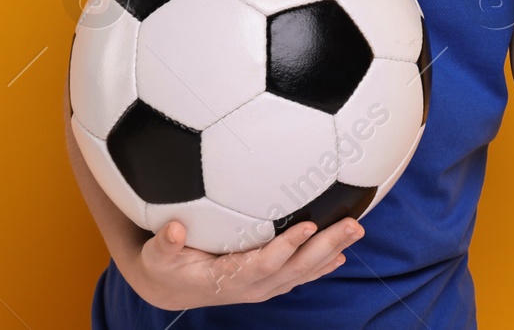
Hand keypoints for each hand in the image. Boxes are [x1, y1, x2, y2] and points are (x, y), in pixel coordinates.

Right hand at [124, 217, 362, 308]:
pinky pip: (300, 275)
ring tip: (356, 230)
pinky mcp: (269, 282)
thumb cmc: (166, 266)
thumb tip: (175, 229)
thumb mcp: (156, 256)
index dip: (286, 246)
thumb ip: (165, 243)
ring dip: (332, 251)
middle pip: (295, 268)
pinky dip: (322, 265)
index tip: (308, 224)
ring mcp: (263, 286)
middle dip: (325, 247)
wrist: (172, 288)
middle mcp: (252, 286)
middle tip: (352, 225)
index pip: (264, 263)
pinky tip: (342, 252)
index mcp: (228, 278)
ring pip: (303, 271)